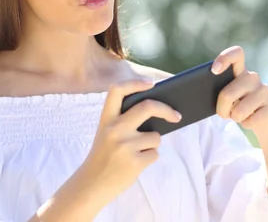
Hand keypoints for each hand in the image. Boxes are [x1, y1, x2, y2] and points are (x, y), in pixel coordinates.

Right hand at [80, 78, 181, 204]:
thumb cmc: (104, 156)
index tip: (152, 84)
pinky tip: (134, 164)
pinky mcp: (135, 162)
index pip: (118, 90)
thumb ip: (125, 120)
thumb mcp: (106, 132)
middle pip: (148, 107)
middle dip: (166, 110)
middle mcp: (115, 129)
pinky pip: (154, 154)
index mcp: (106, 118)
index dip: (136, 83)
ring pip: (155, 137)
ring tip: (135, 154)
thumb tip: (158, 111)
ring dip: (152, 144)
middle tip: (176, 115)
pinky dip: (149, 158)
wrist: (91, 185)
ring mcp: (125, 145)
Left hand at [211, 46, 267, 140]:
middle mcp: (253, 78)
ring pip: (238, 111)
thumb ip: (221, 92)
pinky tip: (254, 119)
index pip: (236, 54)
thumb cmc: (243, 108)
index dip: (224, 58)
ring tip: (243, 115)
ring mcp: (264, 90)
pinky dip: (247, 124)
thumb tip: (200, 94)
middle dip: (222, 109)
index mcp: (240, 72)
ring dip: (236, 118)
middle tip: (226, 113)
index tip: (214, 71)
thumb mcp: (231, 98)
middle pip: (227, 94)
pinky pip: (250, 121)